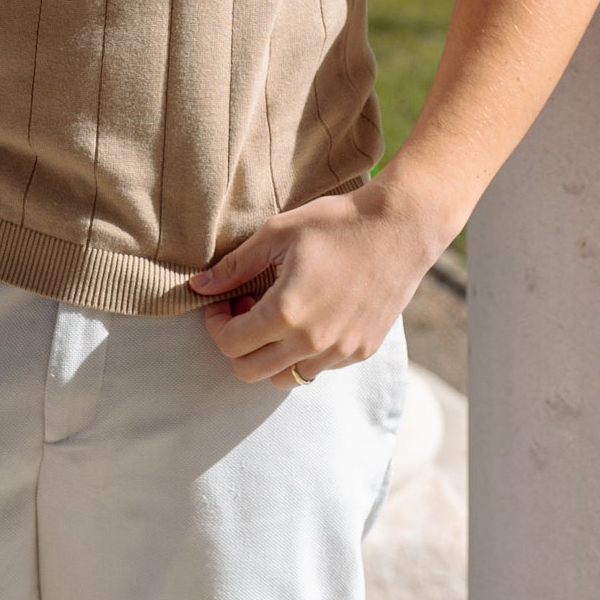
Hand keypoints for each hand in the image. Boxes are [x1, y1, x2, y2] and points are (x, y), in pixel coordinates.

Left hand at [192, 183, 443, 389]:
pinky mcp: (362, 351)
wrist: (401, 226)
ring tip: (279, 315)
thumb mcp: (279, 232)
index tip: (223, 302)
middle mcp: (313, 341)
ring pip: (285, 377)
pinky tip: (311, 314)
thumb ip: (236, 266)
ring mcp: (340, 352)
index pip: (231, 345)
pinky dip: (304, 352)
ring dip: (270, 354)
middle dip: (237, 345)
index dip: (217, 325)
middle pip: (250, 372)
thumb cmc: (338, 222)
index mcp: (287, 312)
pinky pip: (319, 367)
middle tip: (245, 309)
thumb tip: (199, 287)